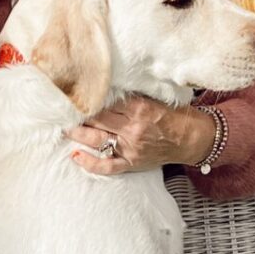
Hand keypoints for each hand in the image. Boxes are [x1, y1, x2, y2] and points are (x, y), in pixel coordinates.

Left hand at [70, 95, 221, 175]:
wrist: (192, 139)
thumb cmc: (175, 116)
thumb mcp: (156, 99)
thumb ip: (132, 96)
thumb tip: (107, 89)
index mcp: (140, 108)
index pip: (107, 101)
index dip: (89, 97)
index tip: (75, 92)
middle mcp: (133, 128)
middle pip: (98, 118)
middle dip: (79, 113)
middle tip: (63, 107)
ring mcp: (131, 147)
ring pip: (98, 139)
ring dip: (78, 132)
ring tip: (64, 126)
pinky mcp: (132, 162)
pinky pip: (107, 165)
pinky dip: (90, 162)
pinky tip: (76, 155)